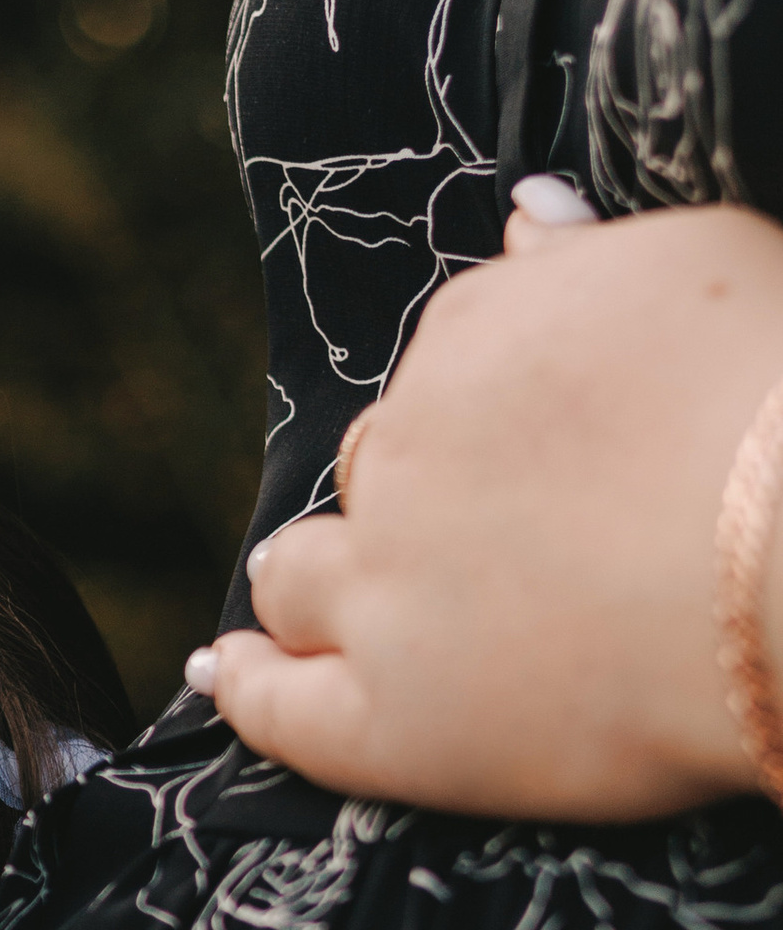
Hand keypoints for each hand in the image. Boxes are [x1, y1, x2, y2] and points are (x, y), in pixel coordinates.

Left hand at [188, 199, 782, 820]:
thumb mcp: (709, 264)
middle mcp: (409, 450)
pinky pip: (282, 709)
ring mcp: (387, 588)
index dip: (481, 417)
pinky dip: (247, 690)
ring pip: (301, 576)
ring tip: (295, 598)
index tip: (515, 447)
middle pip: (371, 468)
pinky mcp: (394, 720)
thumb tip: (526, 209)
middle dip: (399, 497)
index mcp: (482, 332)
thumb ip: (592, 255)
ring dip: (301, 579)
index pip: (446, 367)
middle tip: (452, 540)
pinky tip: (221, 680)